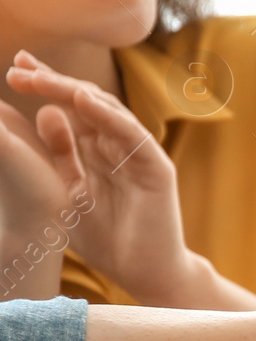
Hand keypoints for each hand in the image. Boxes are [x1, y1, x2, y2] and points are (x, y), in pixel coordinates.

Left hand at [5, 52, 210, 306]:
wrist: (142, 272)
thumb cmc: (107, 238)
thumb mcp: (69, 190)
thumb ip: (58, 154)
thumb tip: (41, 113)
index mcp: (97, 150)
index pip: (70, 109)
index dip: (45, 86)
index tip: (15, 69)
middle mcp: (119, 146)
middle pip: (86, 103)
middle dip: (52, 82)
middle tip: (19, 68)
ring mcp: (139, 154)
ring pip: (108, 112)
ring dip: (73, 92)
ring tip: (42, 78)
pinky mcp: (156, 168)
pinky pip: (132, 134)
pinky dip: (109, 116)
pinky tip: (84, 100)